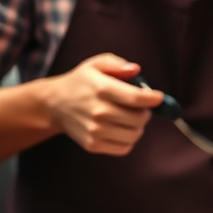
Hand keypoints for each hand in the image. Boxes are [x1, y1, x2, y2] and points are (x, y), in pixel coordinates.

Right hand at [42, 54, 161, 154]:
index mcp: (102, 89)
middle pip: (139, 118)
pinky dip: (128, 140)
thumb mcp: (97, 64)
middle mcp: (99, 112)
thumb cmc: (81, 82)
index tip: (158, 97)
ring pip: (135, 134)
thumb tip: (136, 70)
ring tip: (130, 117)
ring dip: (138, 126)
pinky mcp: (93, 145)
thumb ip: (118, 64)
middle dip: (145, 112)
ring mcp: (95, 131)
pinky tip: (121, 129)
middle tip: (139, 107)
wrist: (55, 104)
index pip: (136, 98)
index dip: (153, 99)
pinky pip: (124, 148)